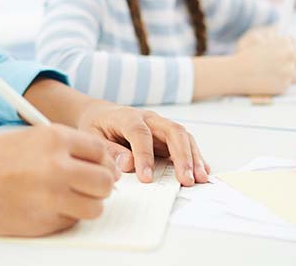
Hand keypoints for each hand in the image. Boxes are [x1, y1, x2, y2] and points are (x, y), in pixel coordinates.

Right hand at [0, 124, 116, 236]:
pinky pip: (71, 223)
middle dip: (99, 186)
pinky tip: (44, 209)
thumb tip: (93, 161)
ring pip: (95, 207)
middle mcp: (58, 166)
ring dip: (86, 206)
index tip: (96, 168)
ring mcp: (52, 197)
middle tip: (86, 188)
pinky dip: (64, 219)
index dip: (101, 162)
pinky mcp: (44, 222)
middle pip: (104, 181)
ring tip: (67, 200)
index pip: (100, 151)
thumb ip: (60, 147)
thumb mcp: (27, 139)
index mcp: (54, 138)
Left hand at [75, 101, 209, 186]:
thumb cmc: (96, 127)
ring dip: (193, 157)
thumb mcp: (93, 137)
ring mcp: (160, 125)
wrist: (101, 115)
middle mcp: (148, 118)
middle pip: (171, 130)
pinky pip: (185, 142)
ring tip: (199, 179)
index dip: (144, 156)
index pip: (140, 134)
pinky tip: (202, 170)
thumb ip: (110, 151)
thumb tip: (128, 164)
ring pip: (183, 136)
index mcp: (126, 117)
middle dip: (182, 156)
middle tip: (186, 180)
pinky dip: (195, 156)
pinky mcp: (167, 135)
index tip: (147, 179)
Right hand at [234, 26, 295, 94]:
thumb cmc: (247, 58)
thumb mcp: (264, 43)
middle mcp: (290, 55)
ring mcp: (288, 70)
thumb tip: (294, 46)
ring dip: (288, 79)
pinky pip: (287, 87)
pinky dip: (279, 87)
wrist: (236, 72)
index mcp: (286, 43)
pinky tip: (268, 83)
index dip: (292, 59)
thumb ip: (280, 45)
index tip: (285, 63)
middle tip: (283, 73)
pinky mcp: (285, 84)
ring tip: (273, 78)